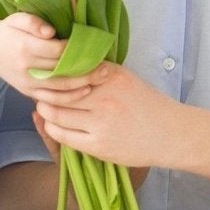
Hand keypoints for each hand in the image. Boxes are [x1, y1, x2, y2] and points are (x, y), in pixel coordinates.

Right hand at [0, 13, 97, 96]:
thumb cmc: (8, 31)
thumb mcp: (17, 19)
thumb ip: (34, 22)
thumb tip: (51, 33)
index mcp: (25, 47)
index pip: (57, 51)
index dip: (76, 50)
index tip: (91, 46)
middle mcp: (27, 68)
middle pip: (62, 71)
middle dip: (87, 70)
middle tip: (106, 67)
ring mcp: (28, 83)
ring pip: (60, 89)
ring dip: (83, 85)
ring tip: (101, 79)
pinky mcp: (28, 92)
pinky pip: (52, 100)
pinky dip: (70, 98)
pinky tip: (85, 91)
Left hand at [35, 62, 168, 168]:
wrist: (170, 134)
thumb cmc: (146, 103)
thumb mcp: (125, 78)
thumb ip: (98, 71)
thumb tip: (66, 64)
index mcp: (110, 76)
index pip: (69, 70)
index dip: (53, 72)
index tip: (45, 73)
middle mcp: (104, 98)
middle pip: (58, 92)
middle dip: (44, 92)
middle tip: (38, 91)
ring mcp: (101, 123)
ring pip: (57, 114)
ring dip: (46, 110)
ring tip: (44, 107)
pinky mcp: (99, 146)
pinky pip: (64, 136)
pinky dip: (53, 128)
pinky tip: (52, 124)